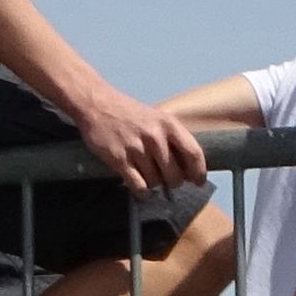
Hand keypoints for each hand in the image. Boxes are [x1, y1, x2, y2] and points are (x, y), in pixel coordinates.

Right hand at [68, 79, 203, 193]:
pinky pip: (139, 186)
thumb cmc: (130, 114)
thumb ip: (174, 139)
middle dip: (173, 182)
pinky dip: (141, 191)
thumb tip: (189, 169)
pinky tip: (139, 186)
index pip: (194, 154)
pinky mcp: (119, 160)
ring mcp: (137, 149)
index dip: (199, 172)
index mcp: (169, 125)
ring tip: (146, 173)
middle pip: (175, 175)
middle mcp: (155, 137)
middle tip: (166, 179)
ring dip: (153, 184)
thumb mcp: (157, 118)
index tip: (198, 182)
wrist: (97, 104)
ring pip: (156, 183)